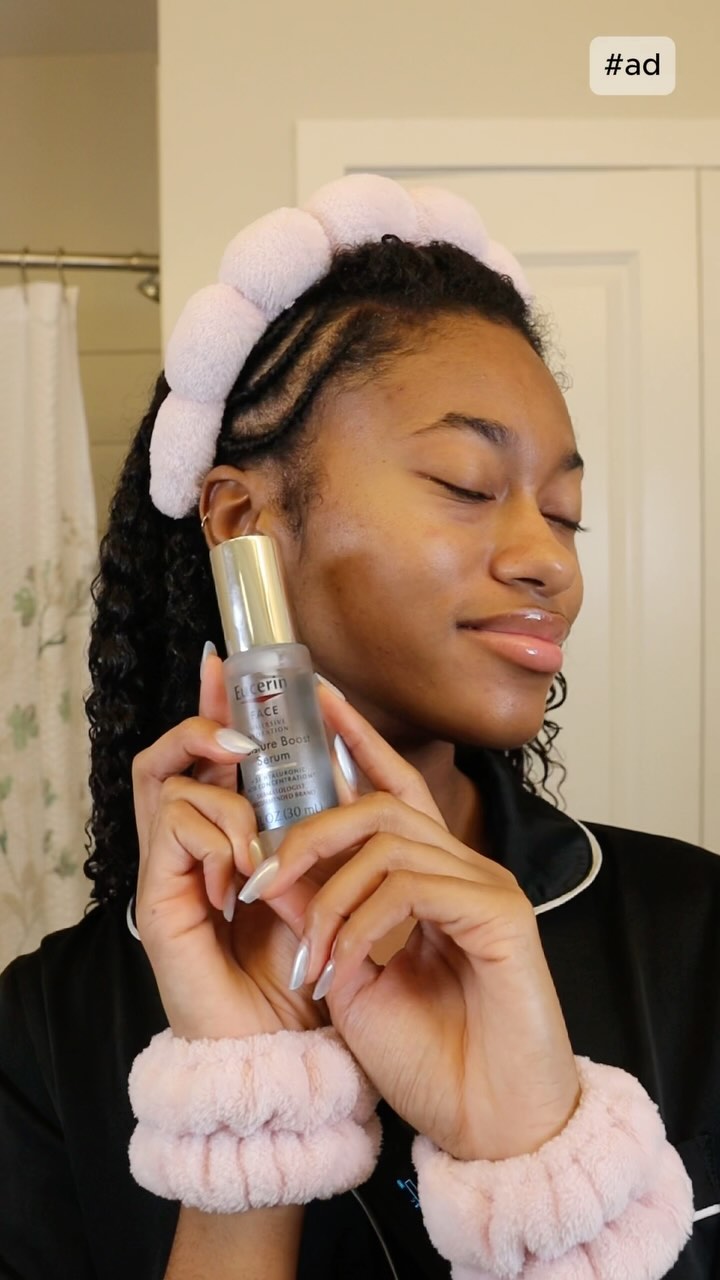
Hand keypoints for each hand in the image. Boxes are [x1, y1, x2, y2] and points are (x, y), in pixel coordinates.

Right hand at [132, 651, 349, 1040]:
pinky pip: (176, 826)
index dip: (210, 704)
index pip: (203, 756)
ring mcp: (166, 874)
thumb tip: (339, 752)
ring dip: (224, 794)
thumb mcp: (322, 874)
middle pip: (163, 756)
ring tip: (258, 832)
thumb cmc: (307, 966)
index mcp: (221, 839)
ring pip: (165, 780)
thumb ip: (317, 822)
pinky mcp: (157, 901)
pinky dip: (218, 836)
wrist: (285, 1051)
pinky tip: (246, 875)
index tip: (226, 661)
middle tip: (243, 732)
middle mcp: (185, 850)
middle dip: (201, 724)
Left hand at [239, 683, 580, 1161]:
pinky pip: (410, 886)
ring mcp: (487, 886)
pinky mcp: (501, 914)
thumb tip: (273, 865)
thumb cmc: (428, 1056)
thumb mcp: (349, 974)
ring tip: (313, 963)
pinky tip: (351, 971)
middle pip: (378, 806)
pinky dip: (364, 925)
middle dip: (309, 830)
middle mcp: (463, 869)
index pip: (392, 787)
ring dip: (330, 901)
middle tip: (262, 878)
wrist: (488, 1128)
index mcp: (430, 878)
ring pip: (386, 842)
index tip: (314, 697)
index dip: (355, 739)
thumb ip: (320, 914)